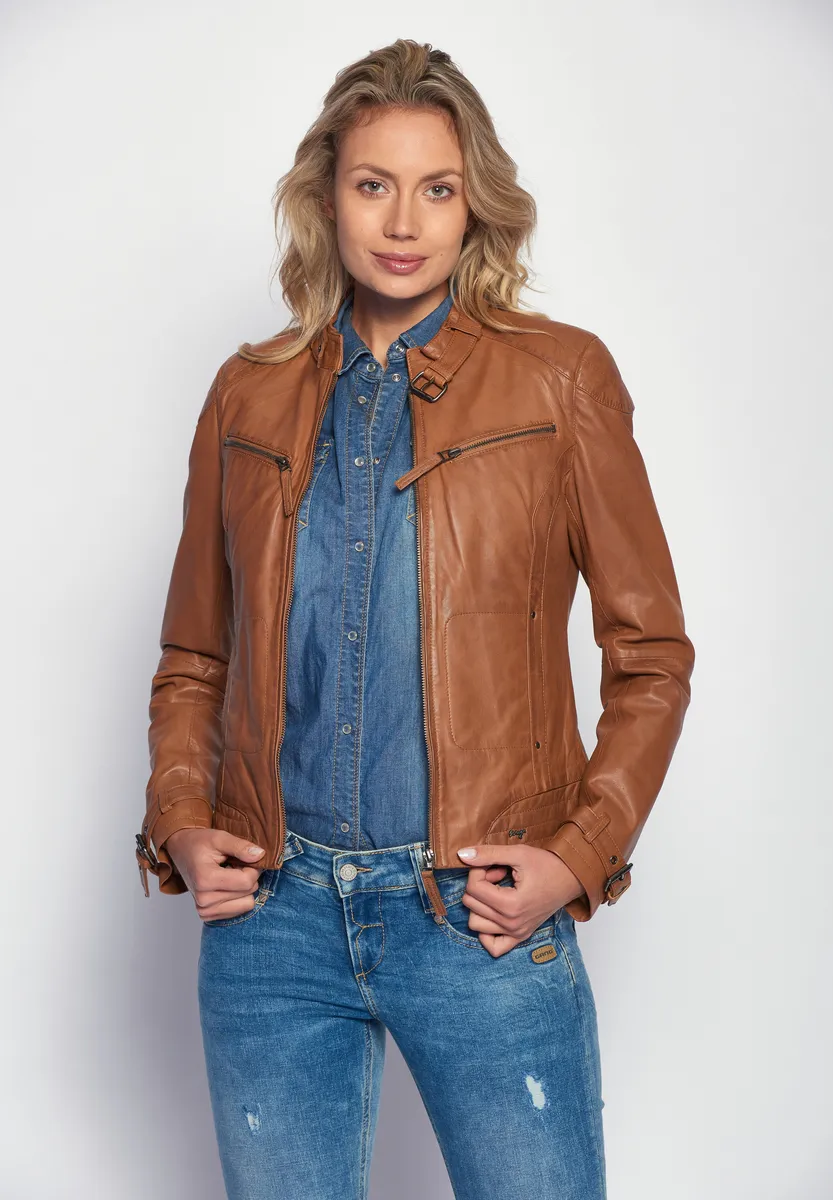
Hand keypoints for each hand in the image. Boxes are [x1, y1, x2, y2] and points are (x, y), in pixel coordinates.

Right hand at [164, 828, 266, 921]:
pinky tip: (225, 885)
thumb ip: (241, 846)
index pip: (247, 882)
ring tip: (229, 875)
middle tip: (233, 865)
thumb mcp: (220, 837)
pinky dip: (237, 897)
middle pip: (248, 892)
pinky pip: (238, 911)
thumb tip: (260, 855)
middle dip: (247, 877)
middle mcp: (204, 900)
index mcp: (205, 880)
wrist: (181, 852)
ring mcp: (204, 910)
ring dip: (243, 888)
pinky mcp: (207, 915)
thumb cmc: (199, 843)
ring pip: (246, 904)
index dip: (253, 868)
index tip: (244, 858)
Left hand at [455, 842, 584, 957]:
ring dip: (480, 904)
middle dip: (479, 884)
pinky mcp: (520, 936)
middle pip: (471, 904)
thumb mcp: (517, 853)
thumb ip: (488, 854)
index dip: (478, 871)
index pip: (473, 888)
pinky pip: (493, 947)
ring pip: (475, 924)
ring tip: (498, 891)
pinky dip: (486, 932)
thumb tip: (461, 855)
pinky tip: (494, 913)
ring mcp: (516, 933)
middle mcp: (512, 924)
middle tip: (497, 875)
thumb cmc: (549, 865)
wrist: (572, 877)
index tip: (494, 866)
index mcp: (511, 905)